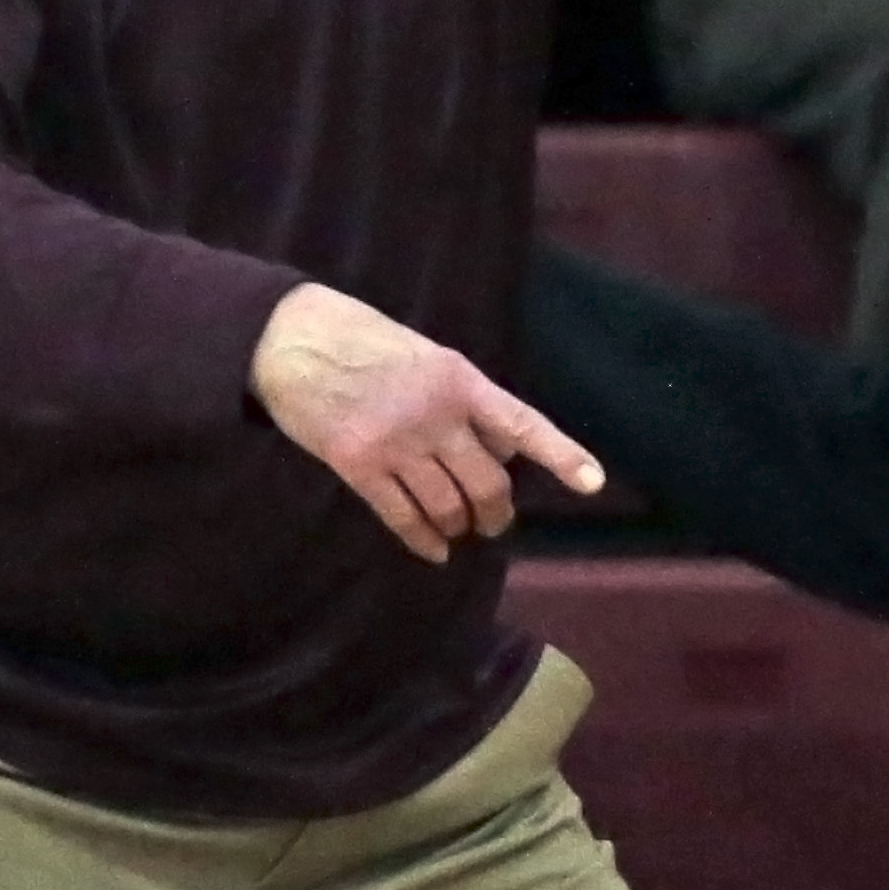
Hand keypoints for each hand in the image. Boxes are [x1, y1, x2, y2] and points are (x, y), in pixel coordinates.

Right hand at [250, 281, 603, 562]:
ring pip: (448, 507)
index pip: (522, 424)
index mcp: (459, 380)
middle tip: (493, 523)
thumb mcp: (427, 355)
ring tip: (458, 530)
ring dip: (459, 526)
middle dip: (495, 512)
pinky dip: (423, 540)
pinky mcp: (360, 467)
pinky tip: (433, 550)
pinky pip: (403, 519)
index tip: (594, 481)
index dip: (561, 454)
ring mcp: (398, 444)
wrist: (294, 339)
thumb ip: (465, 400)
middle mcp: (437, 415)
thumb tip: (500, 450)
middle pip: (487, 484)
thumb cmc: (362, 339)